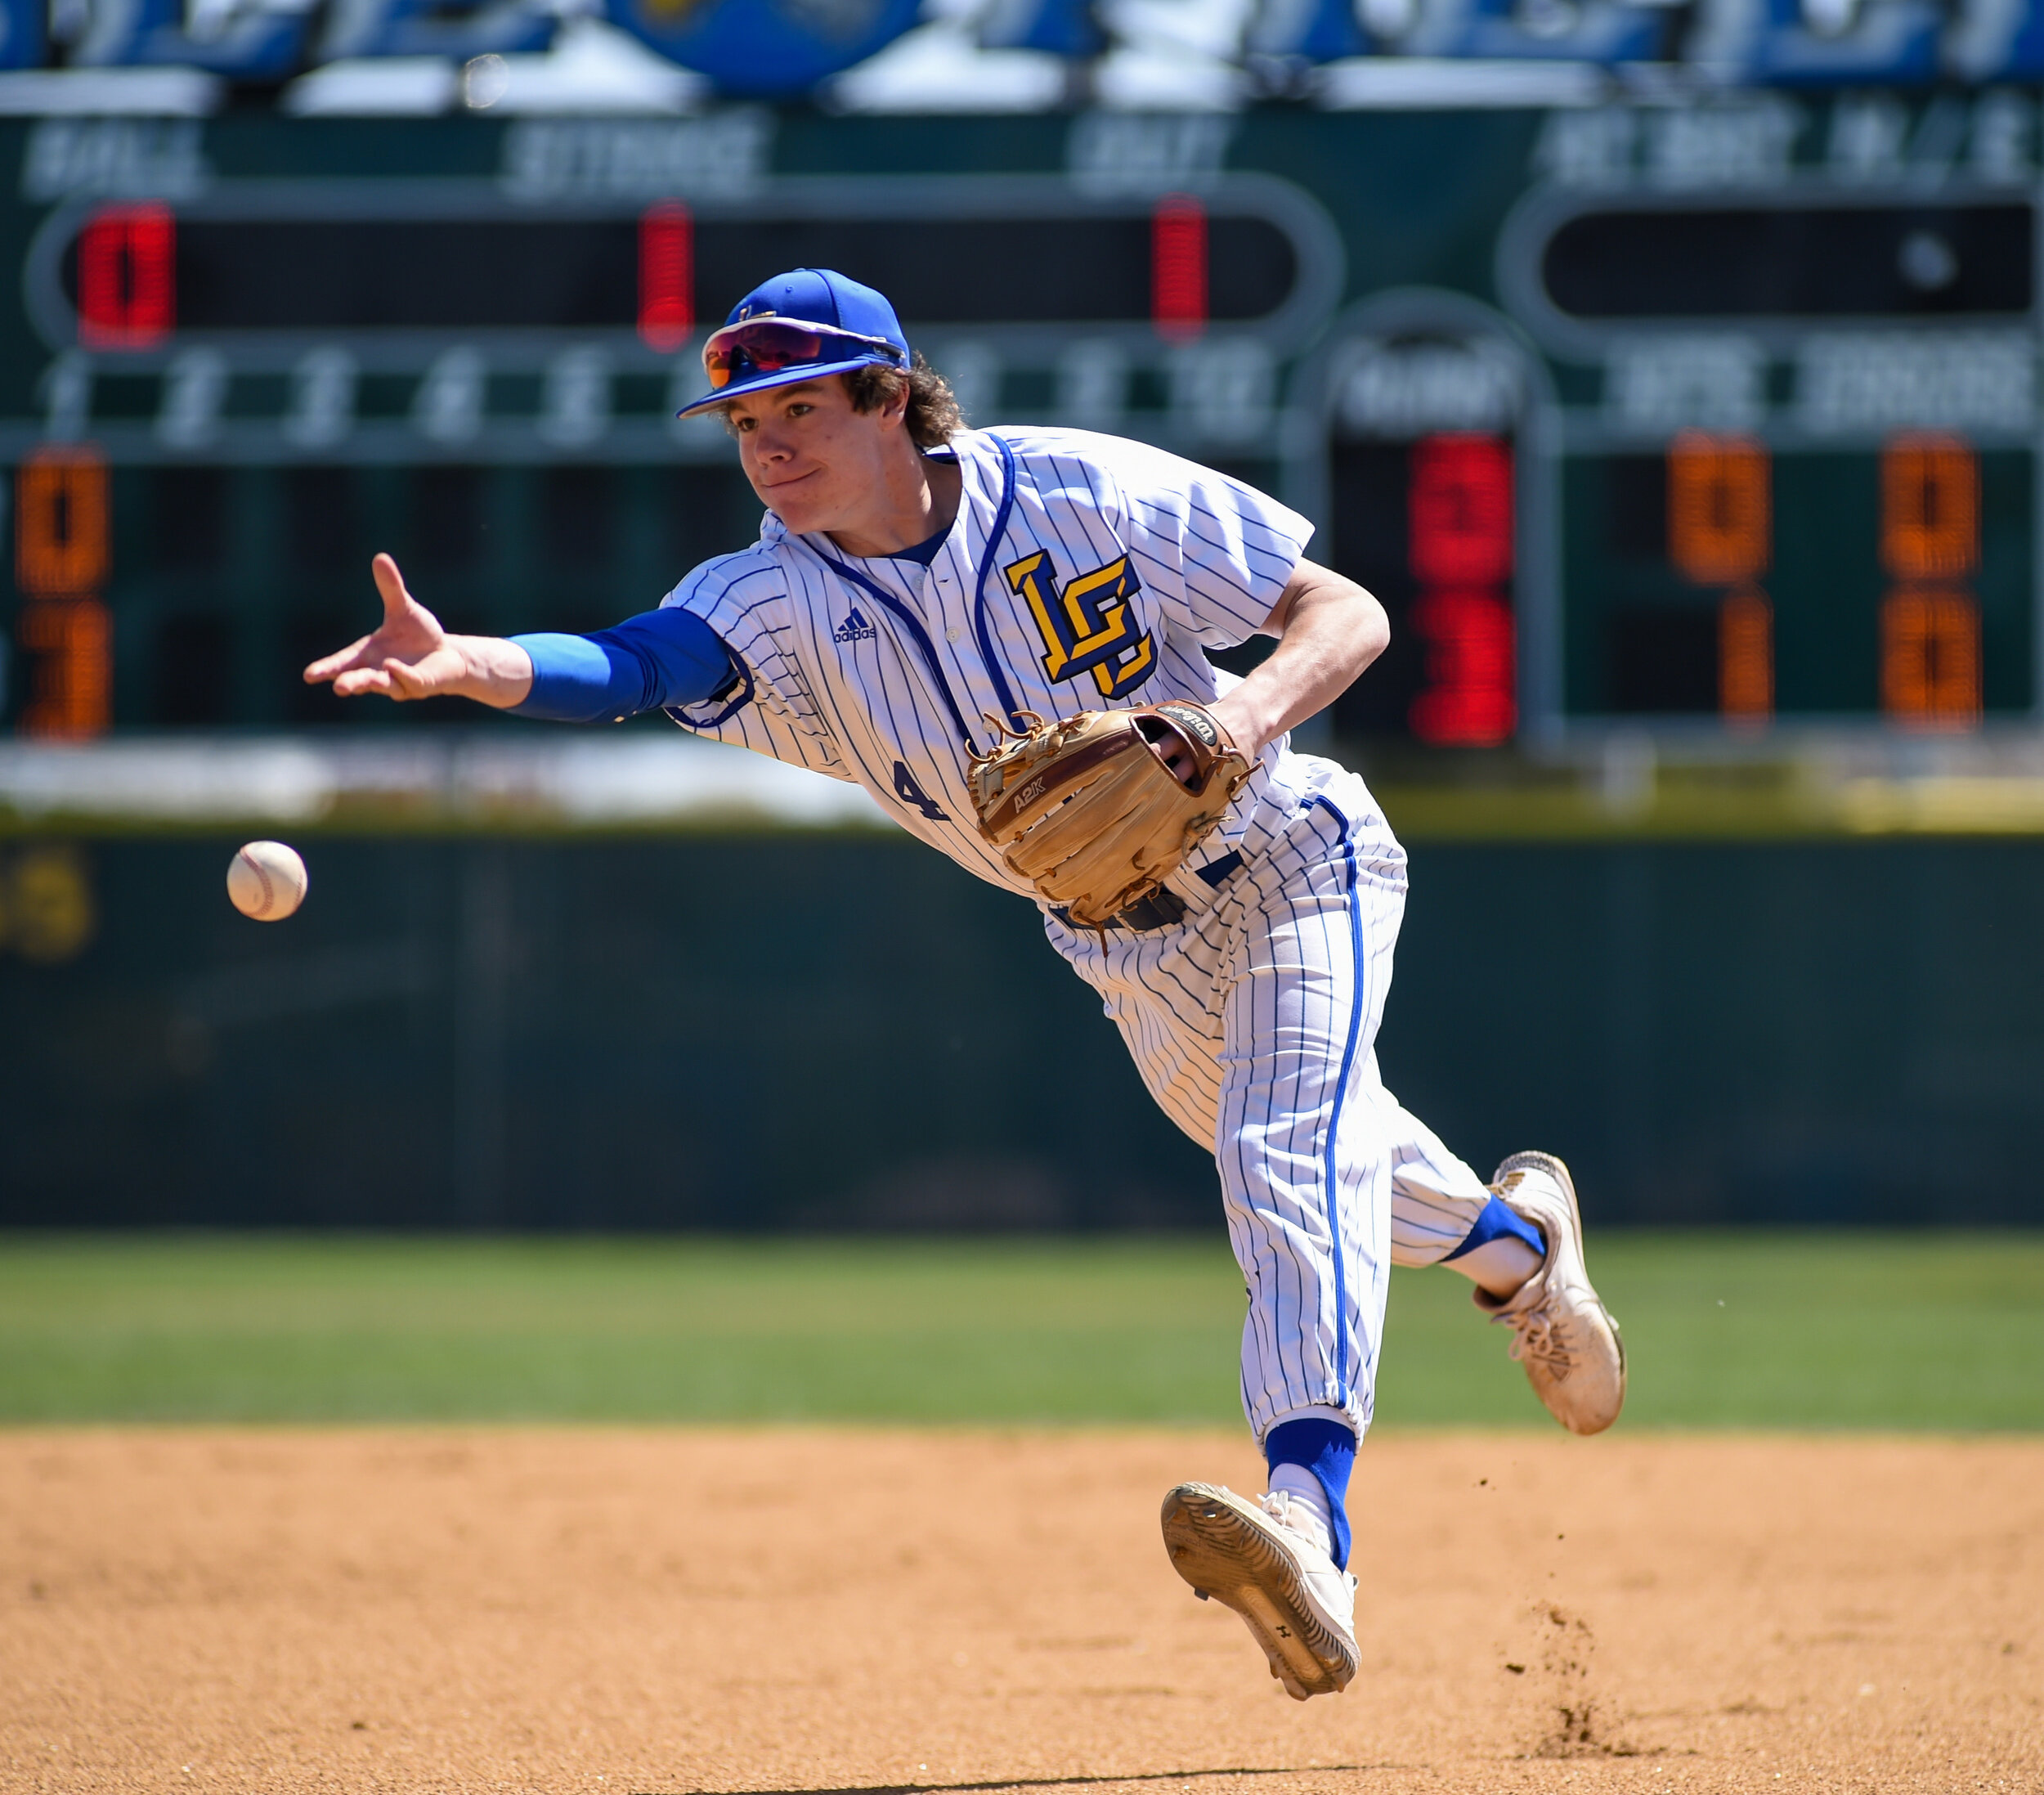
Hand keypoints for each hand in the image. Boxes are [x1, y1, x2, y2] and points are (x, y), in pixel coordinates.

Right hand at [303, 553, 477, 701]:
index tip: (309, 676)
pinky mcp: (420, 686)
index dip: (327, 668)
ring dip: (373, 682)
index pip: (343, 663)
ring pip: (383, 685)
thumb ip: (390, 589)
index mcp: (368, 655)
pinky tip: (394, 666)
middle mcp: (380, 671)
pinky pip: (410, 682)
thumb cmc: (419, 634)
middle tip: (339, 688)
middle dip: (350, 683)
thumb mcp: (403, 609)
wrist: (448, 654)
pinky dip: (402, 675)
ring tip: (358, 682)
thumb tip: (380, 558)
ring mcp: (400, 682)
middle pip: (360, 679)